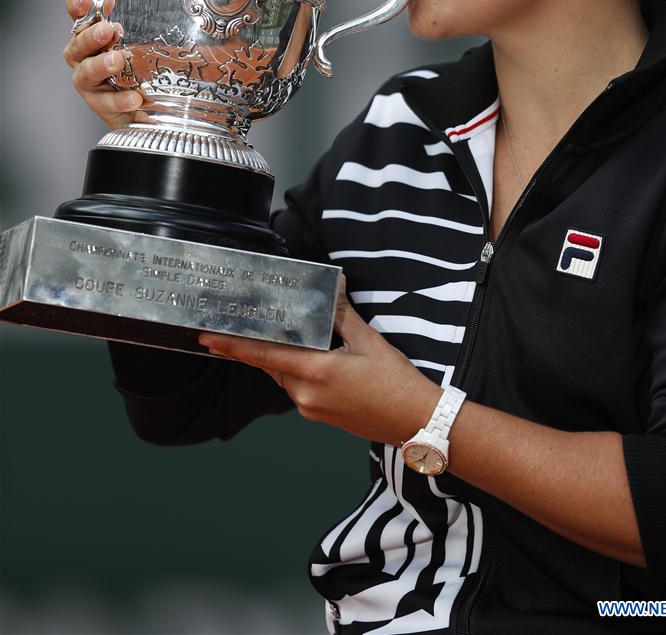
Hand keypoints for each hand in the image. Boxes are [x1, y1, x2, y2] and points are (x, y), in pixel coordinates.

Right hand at [63, 0, 145, 130]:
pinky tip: (135, 97)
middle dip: (90, 36)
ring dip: (100, 65)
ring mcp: (88, 84)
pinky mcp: (99, 105)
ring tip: (117, 61)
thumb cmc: (131, 72)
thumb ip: (130, 27)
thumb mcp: (135, 46)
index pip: (79, 19)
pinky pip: (106, 102)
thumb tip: (128, 2)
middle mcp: (83, 60)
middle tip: (106, 30)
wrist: (136, 110)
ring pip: (86, 73)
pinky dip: (120, 99)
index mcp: (90, 41)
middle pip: (77, 46)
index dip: (78, 7)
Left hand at [198, 280, 440, 445]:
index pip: (263, 354)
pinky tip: (310, 355)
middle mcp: (304, 394)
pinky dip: (295, 369)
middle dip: (258, 343)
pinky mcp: (317, 416)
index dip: (233, 345)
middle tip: (242, 322)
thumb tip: (331, 286)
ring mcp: (309, 409)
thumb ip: (342, 315)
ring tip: (282, 333)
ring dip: (281, 356)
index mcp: (315, 372)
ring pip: (283, 375)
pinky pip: (296, 387)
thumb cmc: (395, 381)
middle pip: (271, 363)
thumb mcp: (369, 341)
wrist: (415, 422)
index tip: (207, 337)